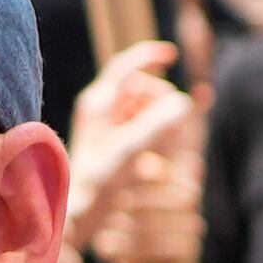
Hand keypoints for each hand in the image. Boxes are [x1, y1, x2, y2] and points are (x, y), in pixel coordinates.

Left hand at [64, 45, 203, 262]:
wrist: (77, 207)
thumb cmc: (97, 180)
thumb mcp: (130, 151)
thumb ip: (157, 125)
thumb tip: (185, 102)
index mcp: (99, 102)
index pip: (126, 66)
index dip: (150, 55)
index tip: (173, 55)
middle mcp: (100, 107)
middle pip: (142, 87)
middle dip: (163, 101)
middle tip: (179, 127)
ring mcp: (106, 122)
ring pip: (144, 106)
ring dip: (162, 117)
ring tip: (170, 142)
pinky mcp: (112, 138)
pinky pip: (141, 123)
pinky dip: (155, 130)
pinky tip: (162, 149)